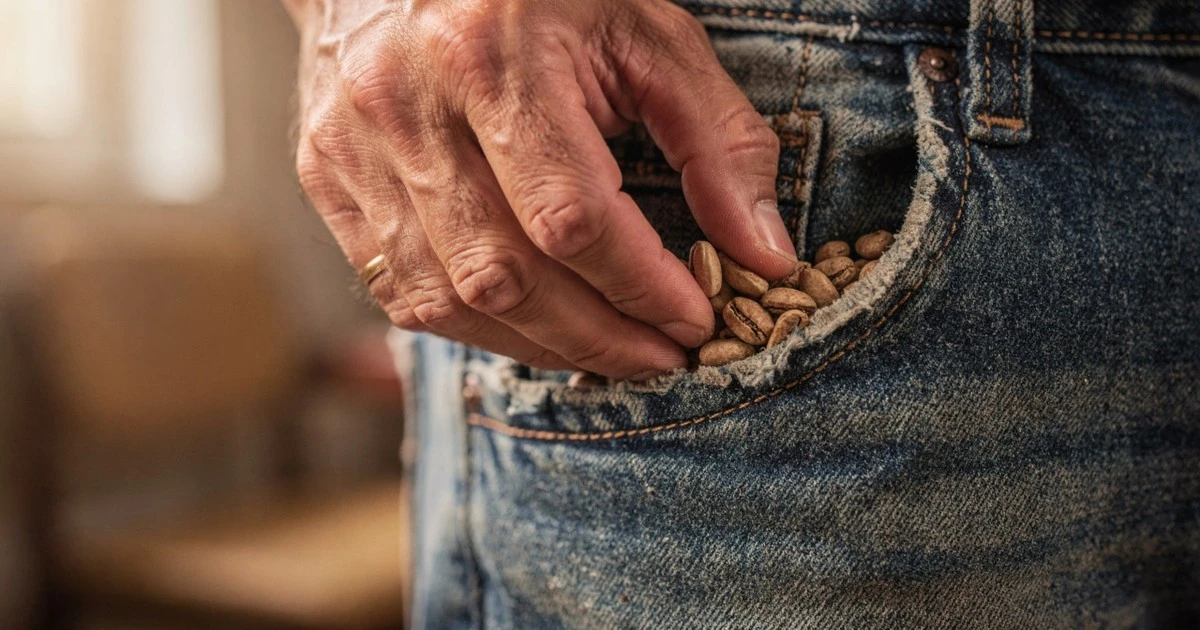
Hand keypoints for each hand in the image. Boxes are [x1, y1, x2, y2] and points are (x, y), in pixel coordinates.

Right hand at [286, 0, 797, 378]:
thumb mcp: (648, 34)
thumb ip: (718, 141)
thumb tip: (765, 255)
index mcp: (490, 54)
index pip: (570, 217)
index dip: (641, 286)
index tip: (694, 318)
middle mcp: (405, 106)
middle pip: (503, 275)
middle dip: (597, 336)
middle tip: (659, 357)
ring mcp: (351, 148)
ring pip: (445, 299)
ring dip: (539, 345)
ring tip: (605, 349)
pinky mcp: (324, 179)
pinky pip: (398, 293)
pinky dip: (474, 327)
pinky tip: (531, 324)